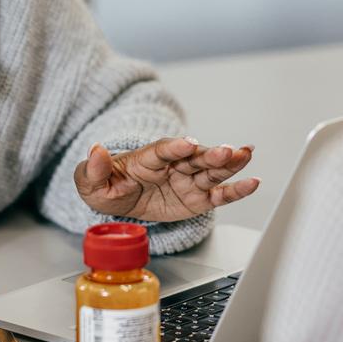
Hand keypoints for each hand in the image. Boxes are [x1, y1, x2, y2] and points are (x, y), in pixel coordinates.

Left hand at [75, 138, 259, 223]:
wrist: (118, 198)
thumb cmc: (106, 186)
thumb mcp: (89, 182)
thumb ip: (93, 169)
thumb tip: (95, 151)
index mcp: (147, 159)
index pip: (162, 151)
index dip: (175, 147)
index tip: (188, 143)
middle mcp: (172, 165)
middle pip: (193, 158)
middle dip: (210, 154)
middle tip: (227, 150)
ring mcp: (187, 180)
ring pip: (211, 171)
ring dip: (229, 163)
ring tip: (246, 154)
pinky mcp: (197, 198)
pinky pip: (219, 194)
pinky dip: (236, 190)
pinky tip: (253, 182)